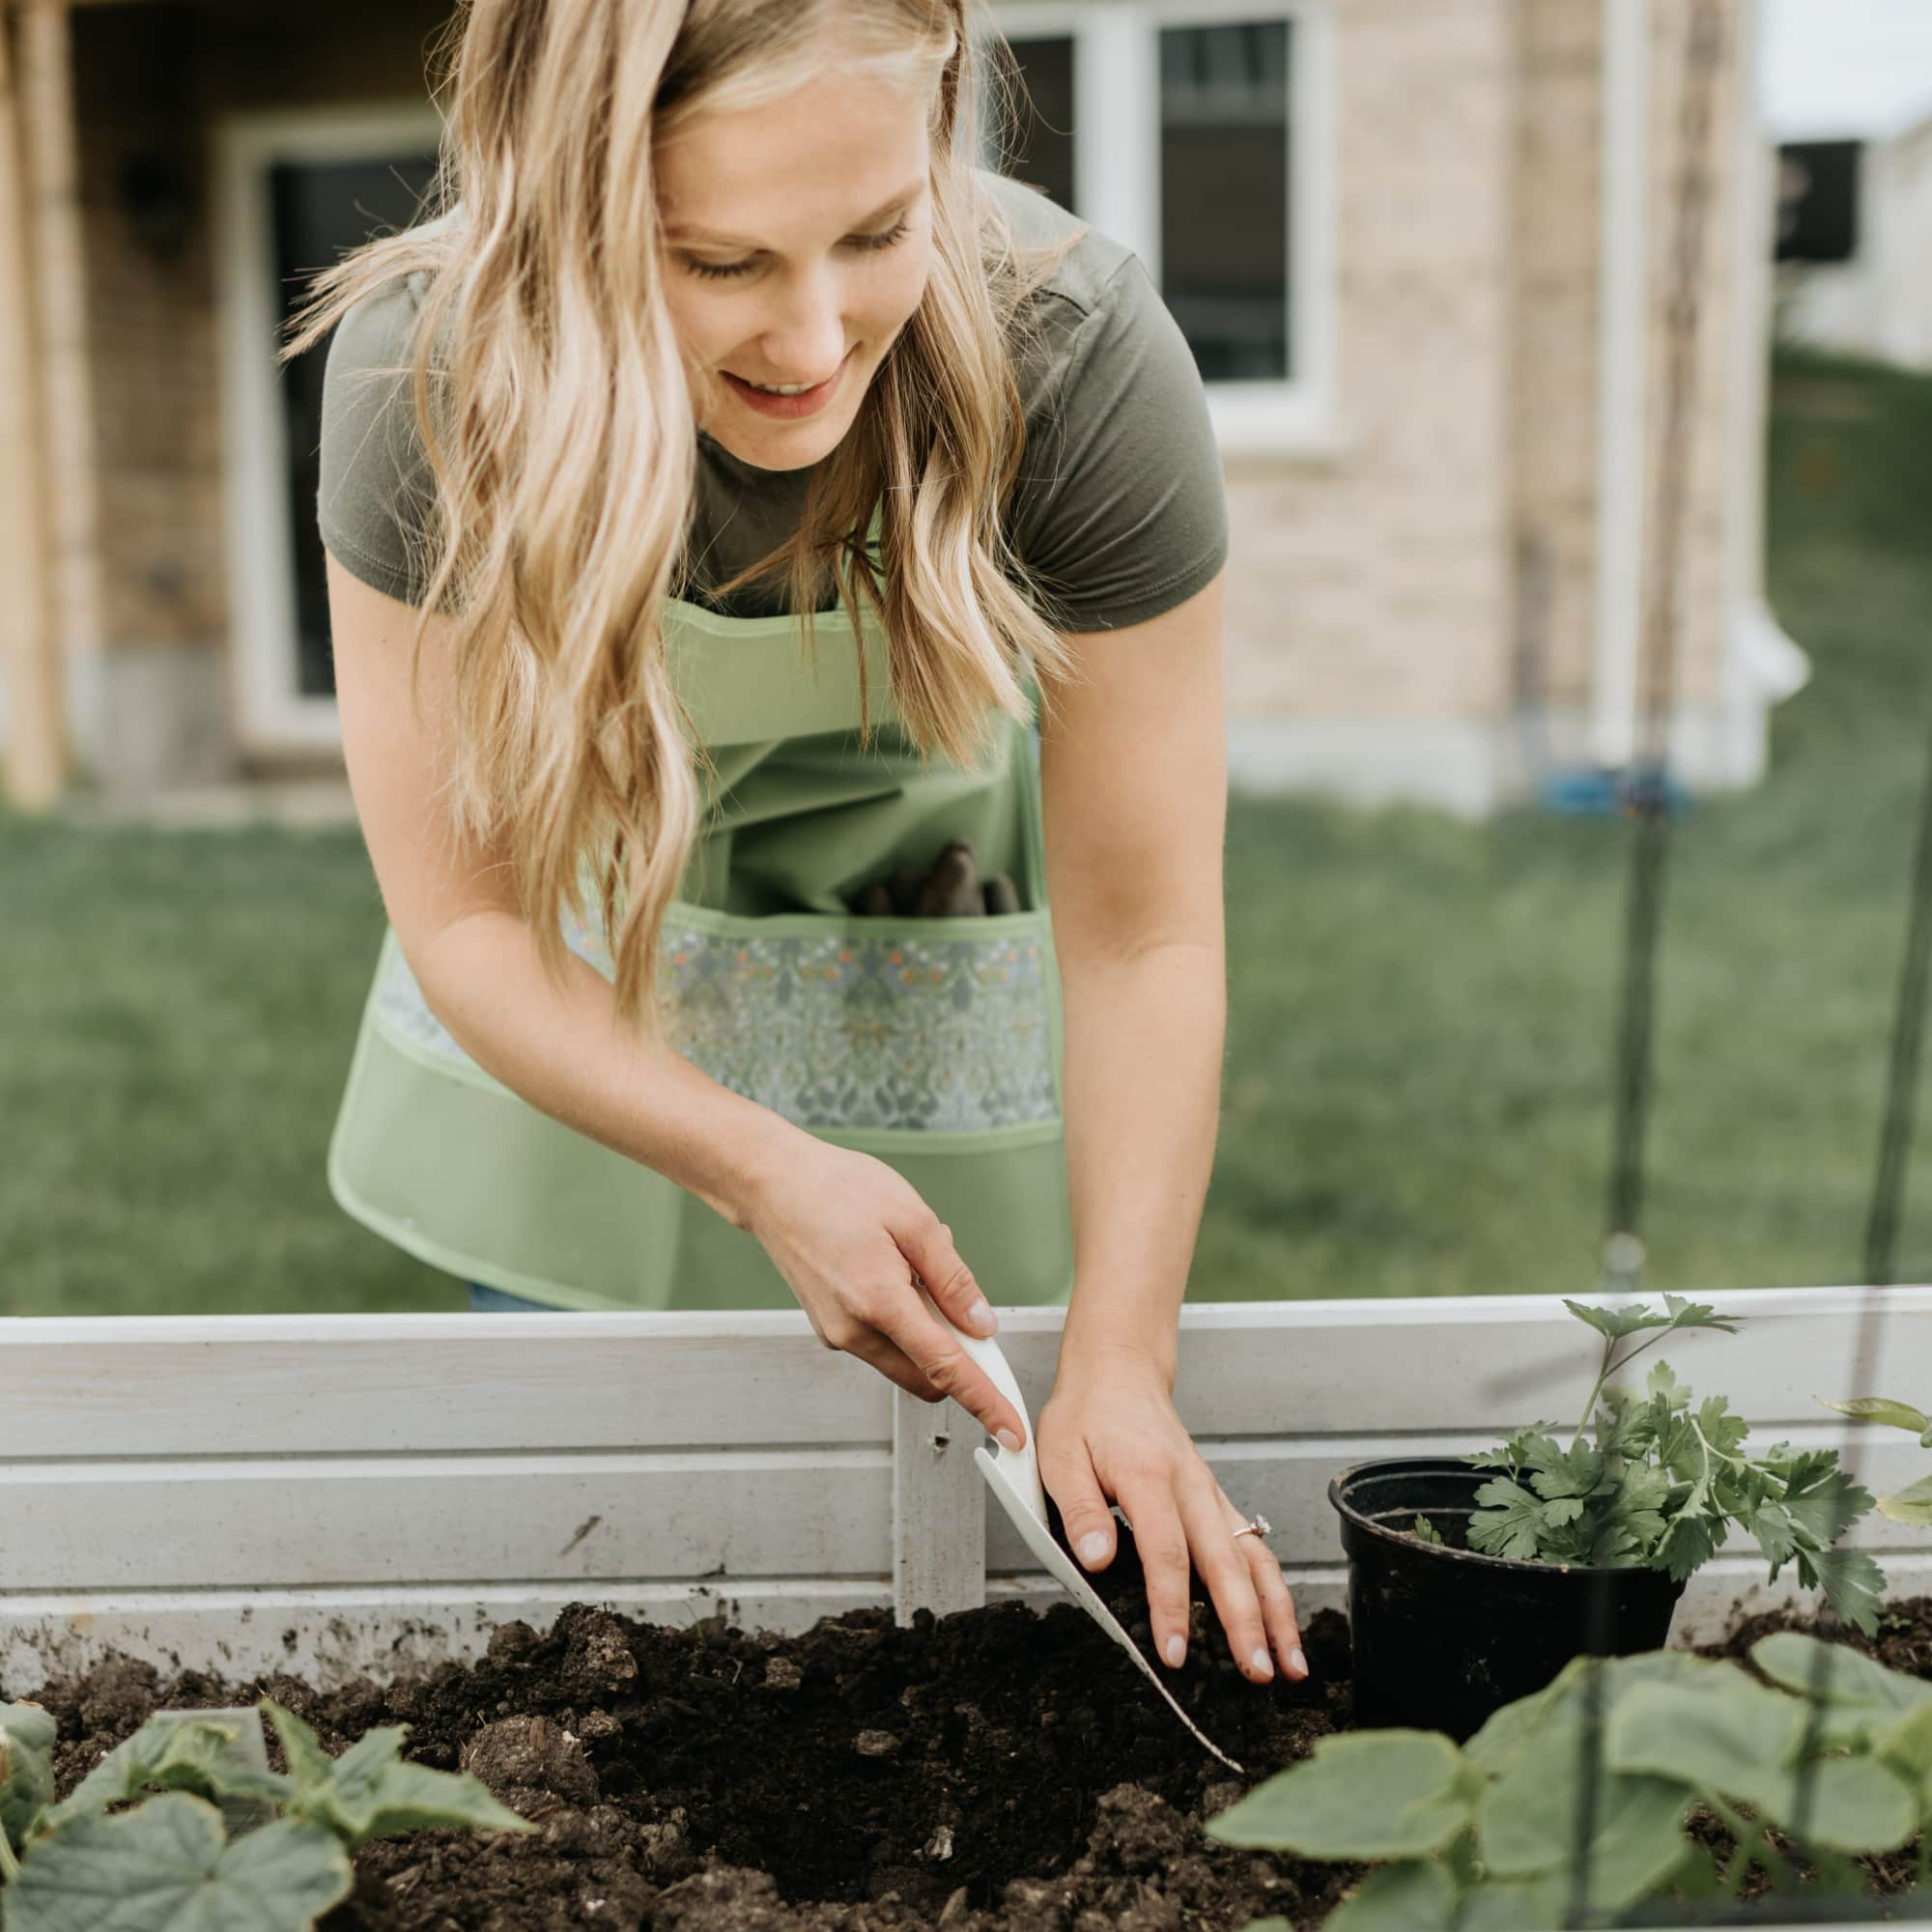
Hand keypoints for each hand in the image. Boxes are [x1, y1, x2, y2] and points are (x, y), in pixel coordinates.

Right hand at [742, 1134, 1028, 1450]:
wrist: (773, 1185)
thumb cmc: (836, 1189)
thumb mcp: (913, 1219)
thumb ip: (952, 1278)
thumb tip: (981, 1324)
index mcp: (879, 1303)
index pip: (946, 1369)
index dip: (985, 1403)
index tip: (1011, 1432)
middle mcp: (854, 1331)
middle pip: (927, 1376)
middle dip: (957, 1356)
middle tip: (964, 1303)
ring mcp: (837, 1334)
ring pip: (904, 1360)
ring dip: (927, 1333)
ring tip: (914, 1266)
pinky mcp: (830, 1329)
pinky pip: (882, 1343)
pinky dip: (903, 1322)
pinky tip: (894, 1272)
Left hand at [1036, 1348, 1307, 1685]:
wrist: (1118, 1373)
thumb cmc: (1087, 1415)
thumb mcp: (1060, 1454)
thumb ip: (1081, 1508)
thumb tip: (1095, 1560)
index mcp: (1149, 1477)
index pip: (1167, 1553)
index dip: (1172, 1607)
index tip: (1175, 1653)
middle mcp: (1190, 1487)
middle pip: (1226, 1562)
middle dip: (1246, 1622)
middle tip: (1256, 1672)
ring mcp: (1210, 1495)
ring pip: (1254, 1558)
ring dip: (1276, 1613)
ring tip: (1291, 1666)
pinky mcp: (1217, 1502)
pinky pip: (1254, 1548)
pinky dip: (1274, 1590)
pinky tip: (1283, 1626)